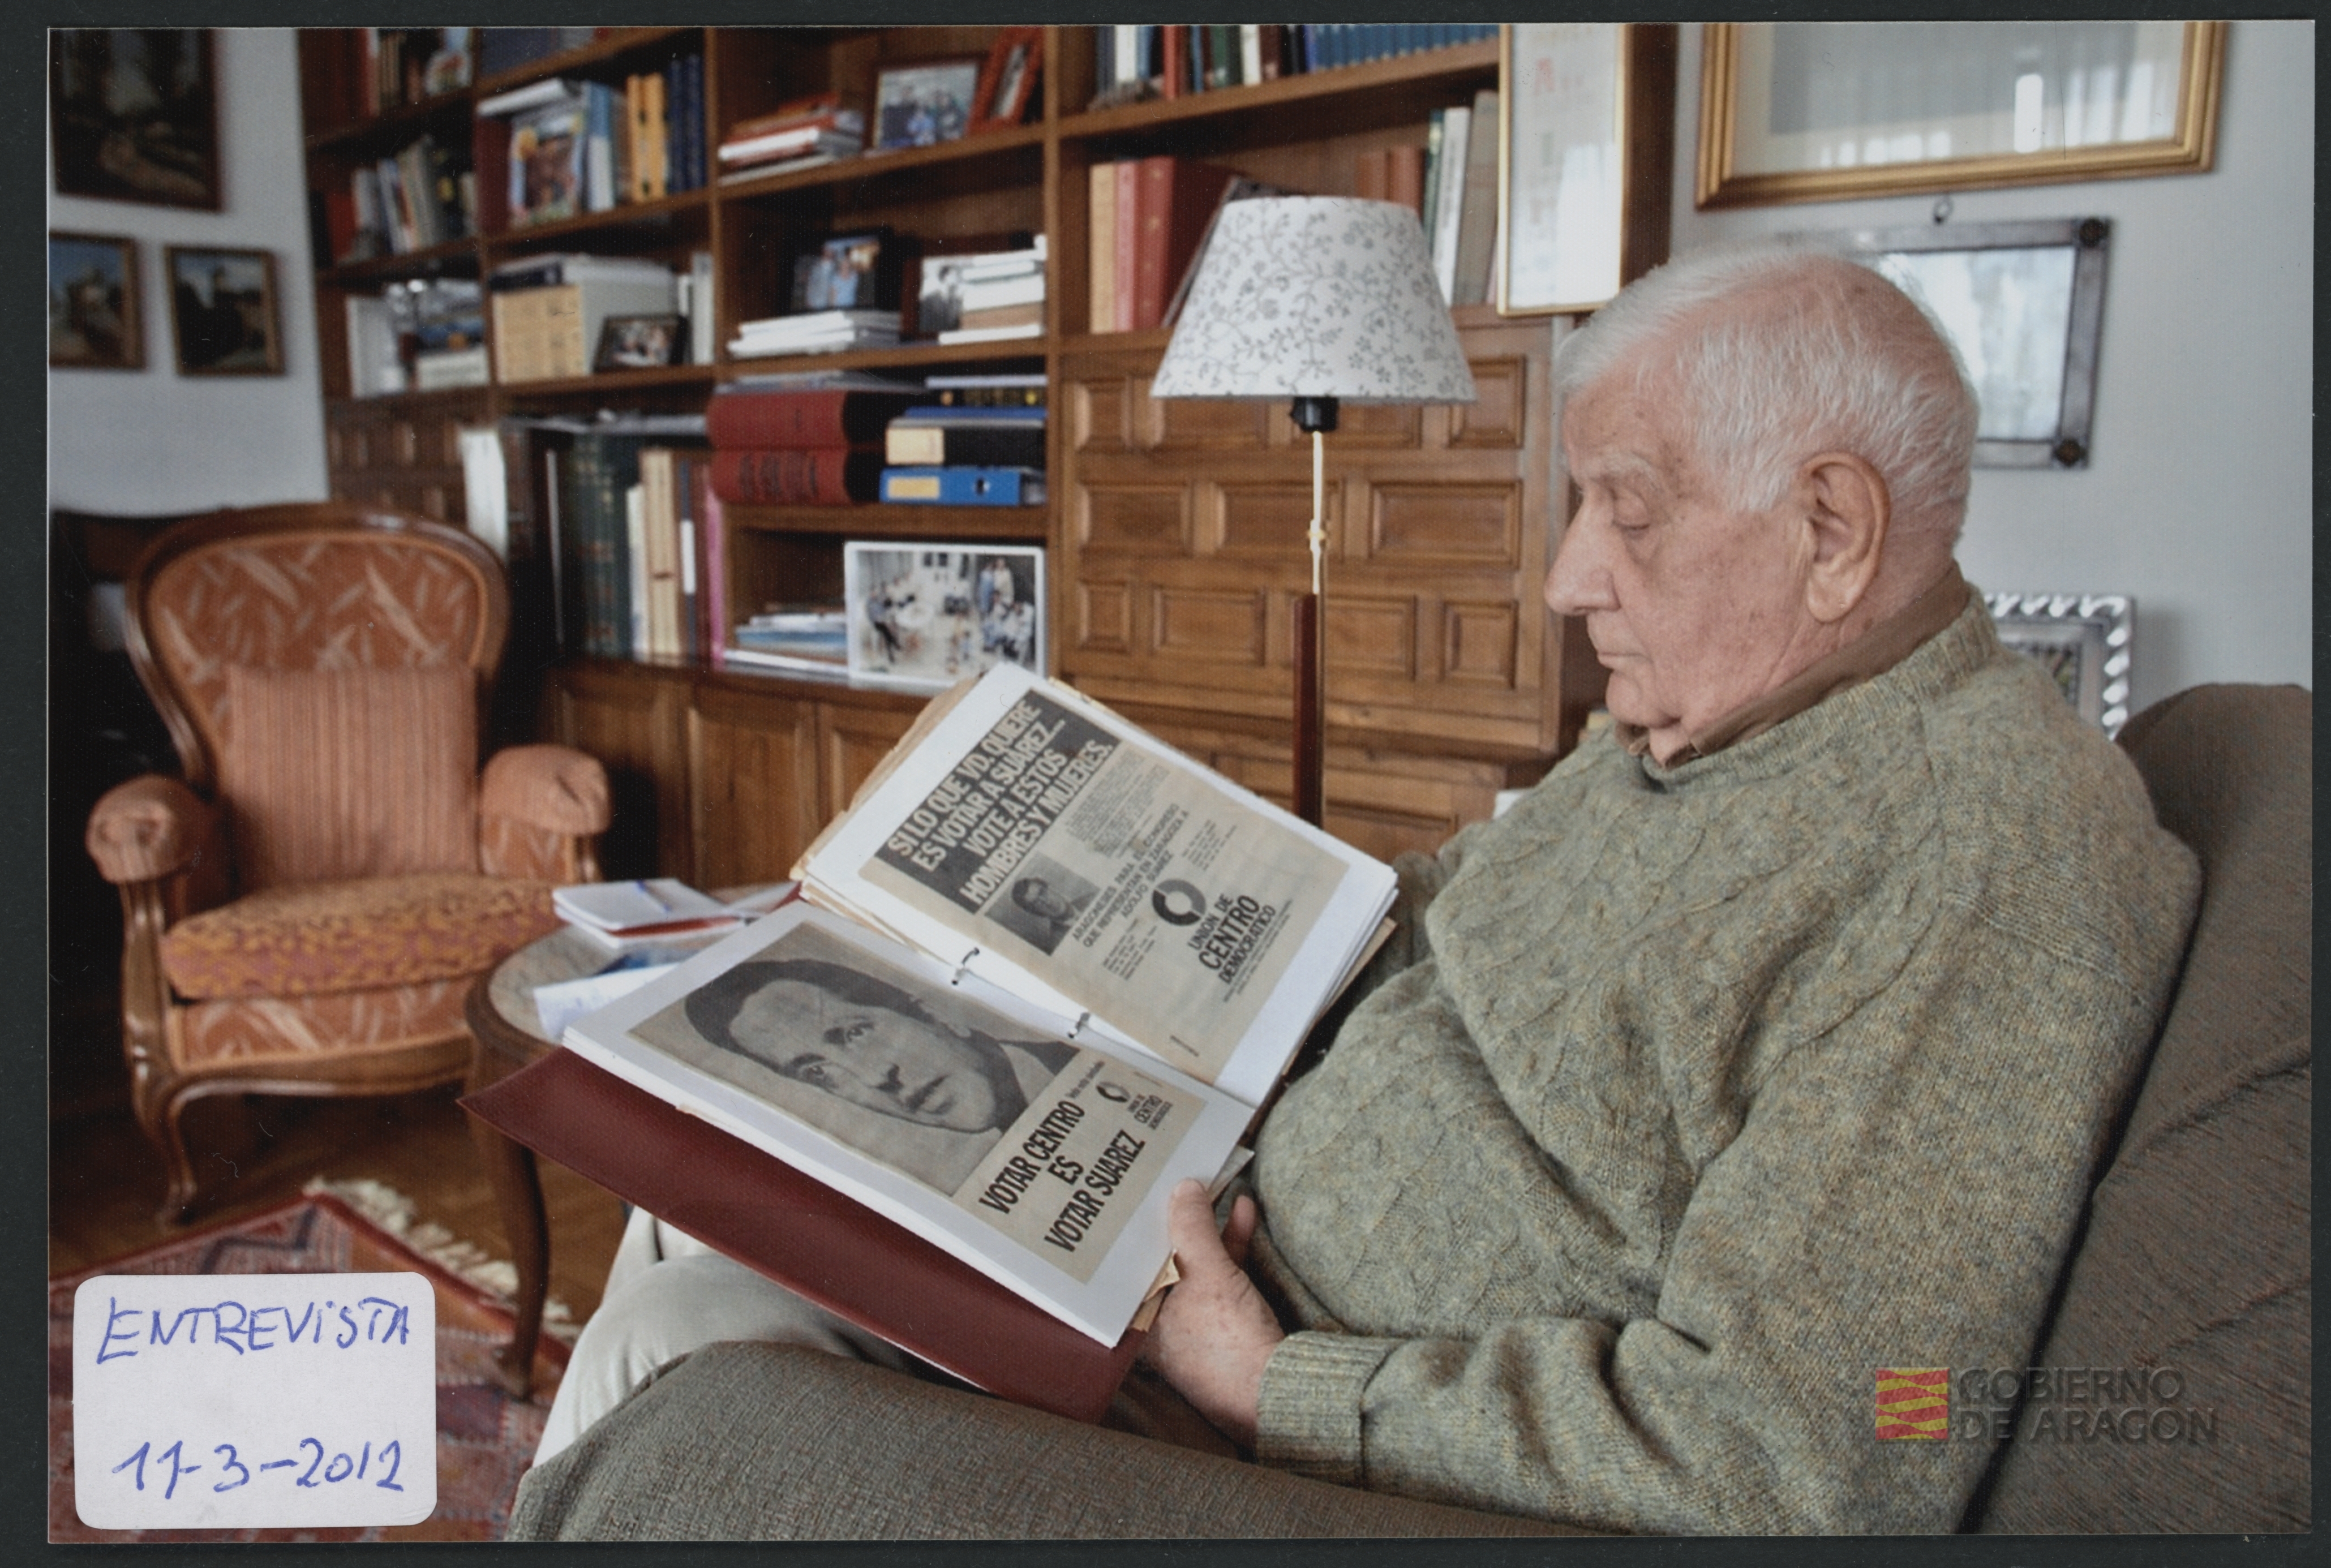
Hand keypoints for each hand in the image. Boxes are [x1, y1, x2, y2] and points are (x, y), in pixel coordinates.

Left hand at [1141, 1178, 1281, 1447]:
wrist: (1275, 1388)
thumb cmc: (1227, 1341)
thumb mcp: (1207, 1273)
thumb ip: (1193, 1227)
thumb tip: (1183, 1188)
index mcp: (1138, 1317)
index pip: (1127, 1260)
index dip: (1135, 1222)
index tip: (1141, 1190)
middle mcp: (1158, 1321)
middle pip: (1163, 1257)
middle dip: (1177, 1218)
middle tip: (1179, 1180)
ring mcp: (1192, 1321)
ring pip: (1195, 1262)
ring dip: (1209, 1225)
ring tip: (1217, 1185)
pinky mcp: (1224, 1321)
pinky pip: (1221, 1273)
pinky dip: (1231, 1244)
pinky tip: (1243, 1214)